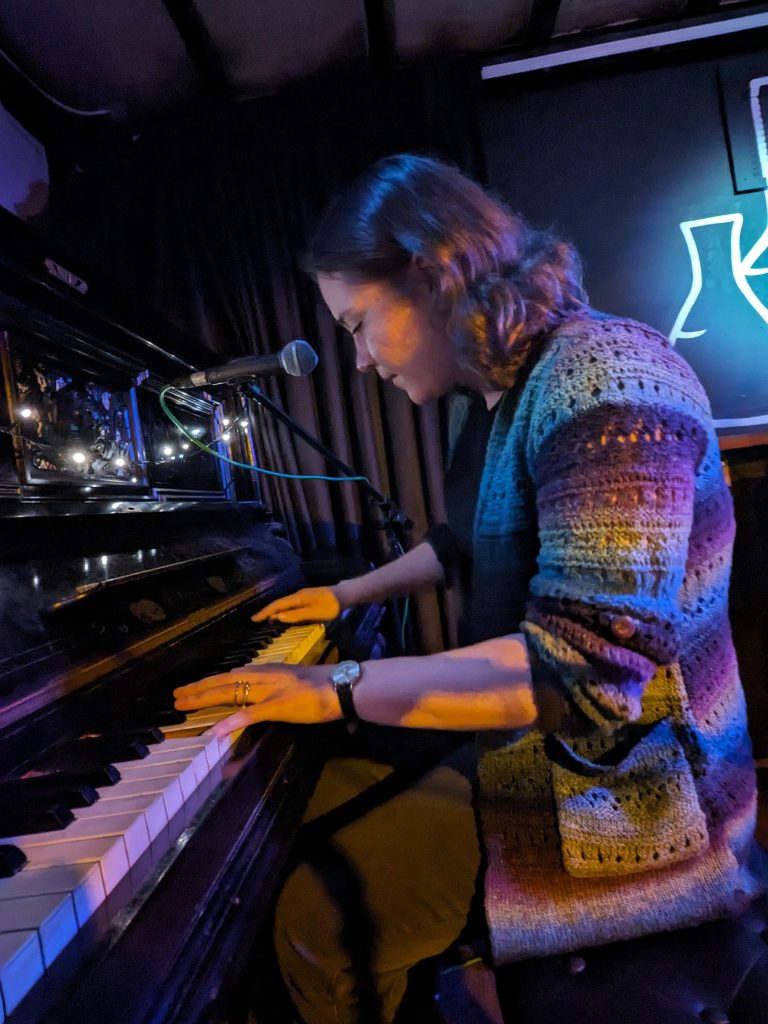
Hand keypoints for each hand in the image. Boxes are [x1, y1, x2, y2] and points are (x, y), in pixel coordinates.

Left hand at [173, 663, 340, 739]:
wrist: (342, 686)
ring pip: (229, 693)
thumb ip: (274, 690)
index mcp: (267, 672)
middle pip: (223, 682)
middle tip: (176, 697)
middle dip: (198, 690)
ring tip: (183, 704)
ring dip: (204, 699)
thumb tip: (259, 697)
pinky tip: (215, 731)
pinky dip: (230, 722)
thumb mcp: (292, 685)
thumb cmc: (323, 687)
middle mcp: (263, 676)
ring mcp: (269, 690)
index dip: (209, 683)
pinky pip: (249, 715)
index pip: (232, 676)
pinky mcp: (277, 706)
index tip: (191, 688)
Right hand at [252, 586, 342, 623]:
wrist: (345, 595)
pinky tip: (283, 615)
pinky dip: (283, 610)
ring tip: (266, 619)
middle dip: (267, 611)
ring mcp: (302, 596)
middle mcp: (297, 595)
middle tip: (256, 620)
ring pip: (284, 604)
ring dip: (274, 611)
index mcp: (297, 598)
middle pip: (278, 603)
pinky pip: (290, 604)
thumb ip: (296, 615)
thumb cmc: (330, 605)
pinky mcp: (307, 598)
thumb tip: (278, 617)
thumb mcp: (314, 613)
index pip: (277, 605)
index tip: (254, 619)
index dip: (265, 612)